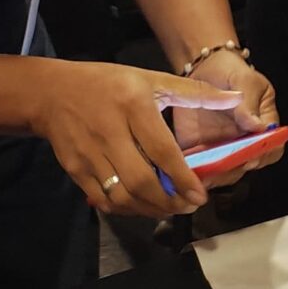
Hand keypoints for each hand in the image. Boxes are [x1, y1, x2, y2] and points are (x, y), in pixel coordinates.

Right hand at [30, 62, 257, 218]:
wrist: (52, 93)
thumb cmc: (108, 84)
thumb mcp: (151, 79)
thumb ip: (195, 93)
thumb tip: (235, 100)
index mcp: (133, 106)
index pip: (162, 151)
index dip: (183, 178)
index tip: (200, 195)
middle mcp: (109, 131)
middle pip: (141, 180)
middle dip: (169, 201)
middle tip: (188, 206)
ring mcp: (88, 154)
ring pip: (121, 196)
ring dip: (150, 209)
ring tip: (170, 208)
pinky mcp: (75, 169)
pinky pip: (103, 200)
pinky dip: (127, 209)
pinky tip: (144, 205)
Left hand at [170, 48, 281, 182]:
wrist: (202, 68)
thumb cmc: (230, 71)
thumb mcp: (244, 80)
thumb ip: (248, 102)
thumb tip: (259, 127)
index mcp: (262, 125)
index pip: (272, 148)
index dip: (264, 155)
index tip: (251, 156)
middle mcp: (244, 141)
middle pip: (245, 165)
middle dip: (233, 170)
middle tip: (219, 168)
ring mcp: (221, 148)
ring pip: (222, 171)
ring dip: (212, 176)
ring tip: (199, 176)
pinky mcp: (198, 149)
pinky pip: (197, 166)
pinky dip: (191, 171)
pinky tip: (182, 170)